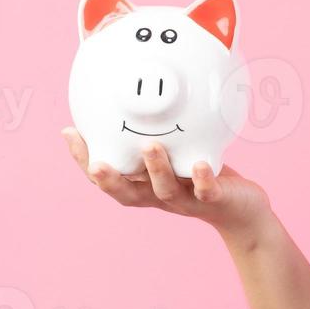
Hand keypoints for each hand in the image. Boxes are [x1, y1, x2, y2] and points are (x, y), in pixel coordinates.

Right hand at [62, 126, 270, 236]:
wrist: (240, 208)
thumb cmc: (199, 175)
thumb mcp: (173, 155)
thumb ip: (154, 136)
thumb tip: (135, 100)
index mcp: (144, 185)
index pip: (108, 176)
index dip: (84, 159)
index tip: (69, 133)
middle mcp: (159, 195)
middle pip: (127, 194)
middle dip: (109, 179)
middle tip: (95, 163)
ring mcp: (186, 199)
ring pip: (165, 189)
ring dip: (156, 169)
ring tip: (149, 146)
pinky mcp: (214, 200)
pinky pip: (207, 191)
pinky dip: (202, 179)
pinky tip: (200, 164)